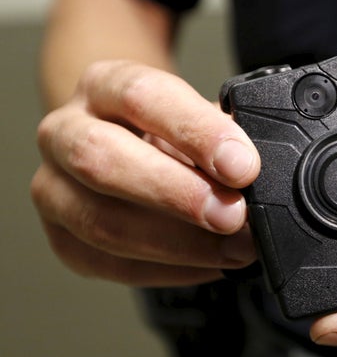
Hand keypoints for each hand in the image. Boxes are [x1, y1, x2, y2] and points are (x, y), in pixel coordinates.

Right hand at [31, 60, 260, 285]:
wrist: (128, 146)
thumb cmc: (170, 132)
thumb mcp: (199, 117)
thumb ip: (227, 138)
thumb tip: (262, 175)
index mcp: (104, 85)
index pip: (142, 97)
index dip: (196, 133)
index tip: (243, 166)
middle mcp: (66, 132)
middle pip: (101, 160)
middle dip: (177, 194)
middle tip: (233, 215)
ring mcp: (54, 188)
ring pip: (101, 222)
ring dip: (179, 244)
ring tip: (235, 249)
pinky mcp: (63, 238)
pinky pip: (110, 265)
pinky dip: (169, 270)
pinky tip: (210, 264)